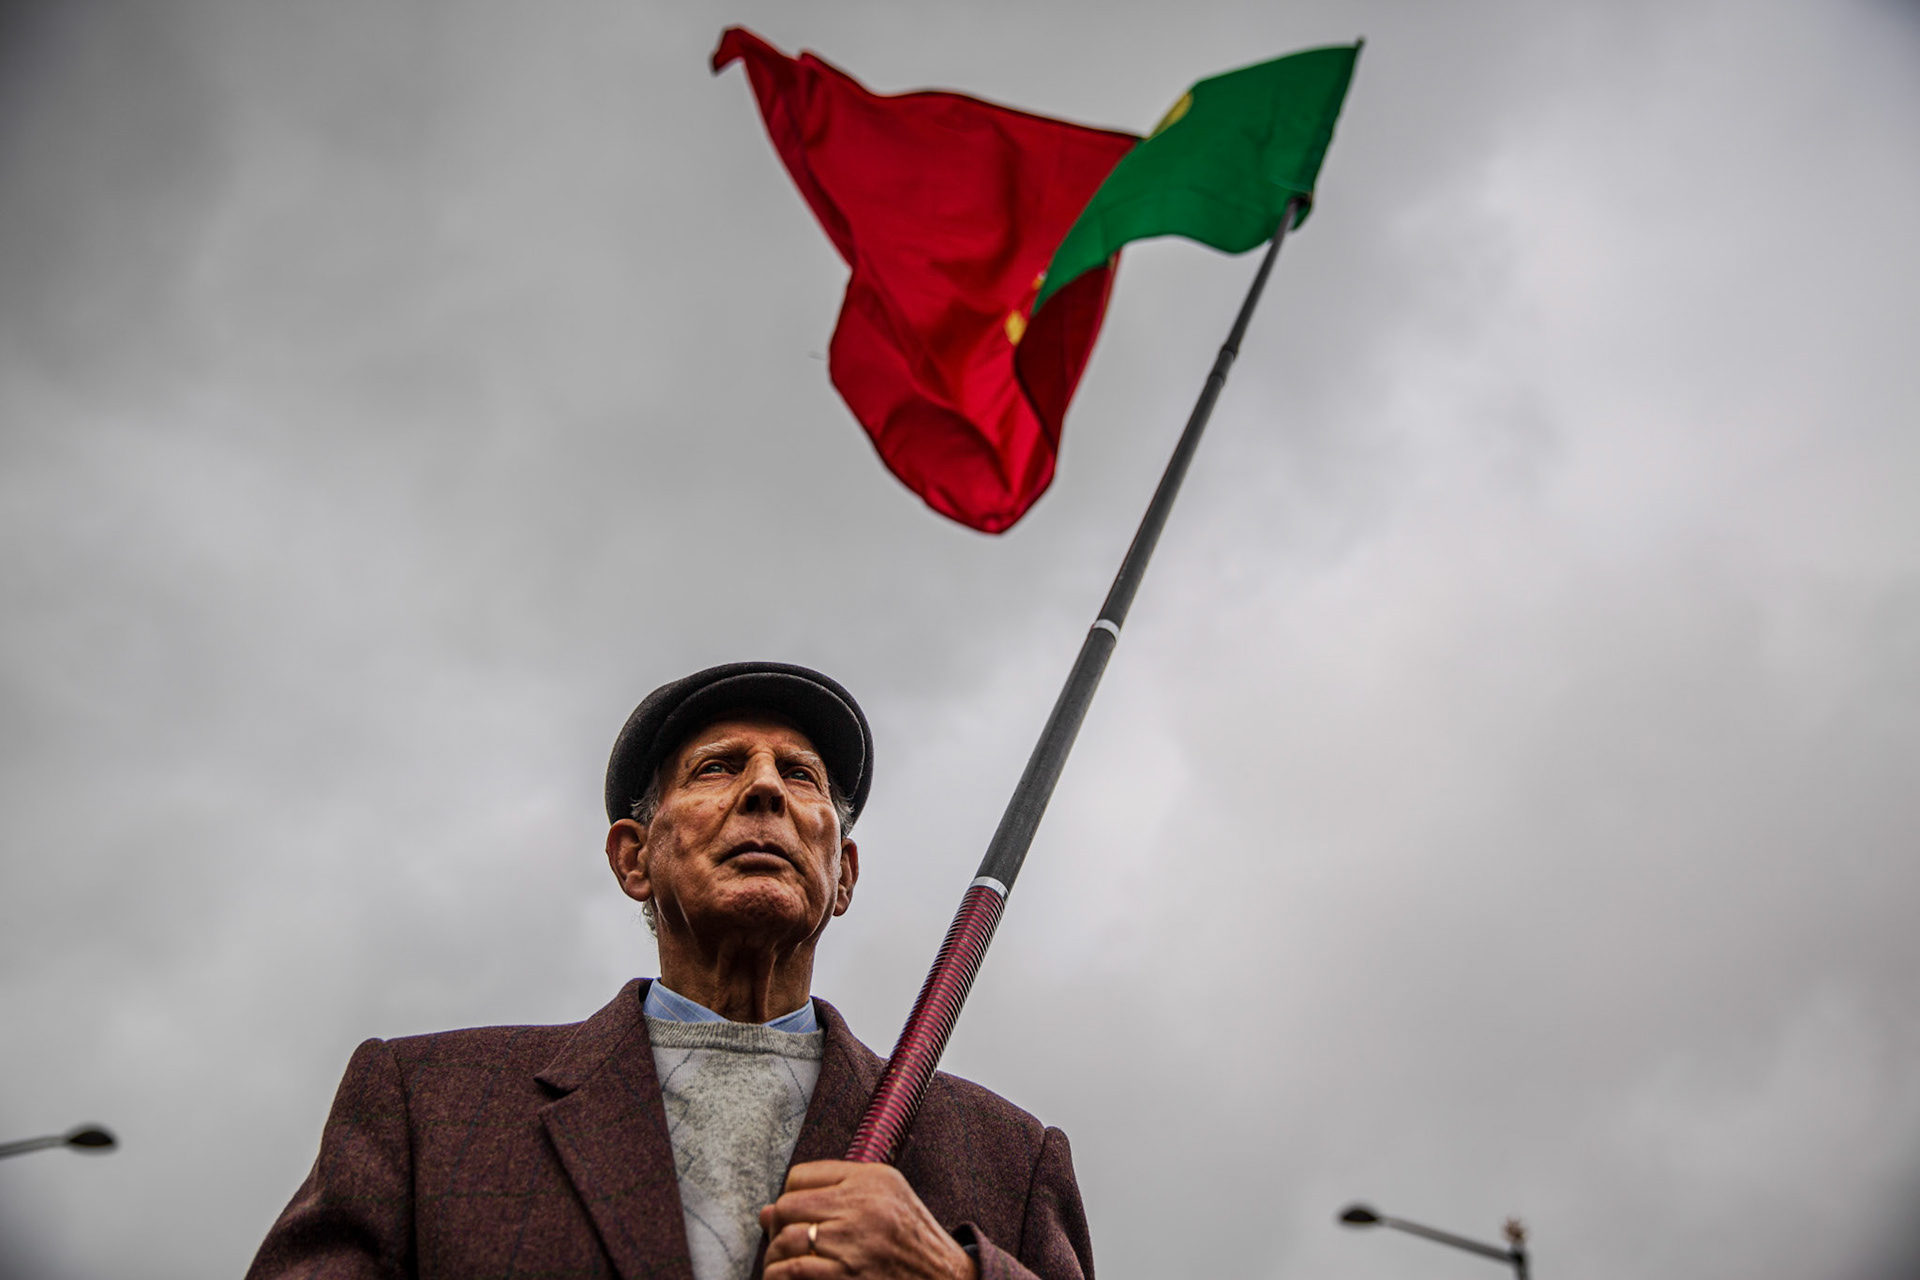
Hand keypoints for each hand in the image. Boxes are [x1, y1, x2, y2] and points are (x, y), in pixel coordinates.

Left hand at [760, 1160, 976, 1279]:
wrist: (944, 1279)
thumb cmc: (911, 1241)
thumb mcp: (887, 1199)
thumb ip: (832, 1195)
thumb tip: (766, 1212)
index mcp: (872, 1179)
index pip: (801, 1175)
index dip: (789, 1197)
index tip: (794, 1216)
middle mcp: (863, 1205)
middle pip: (788, 1205)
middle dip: (778, 1227)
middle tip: (782, 1243)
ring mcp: (855, 1242)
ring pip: (786, 1239)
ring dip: (776, 1255)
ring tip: (782, 1264)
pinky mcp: (847, 1275)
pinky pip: (793, 1270)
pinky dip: (779, 1276)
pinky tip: (784, 1278)